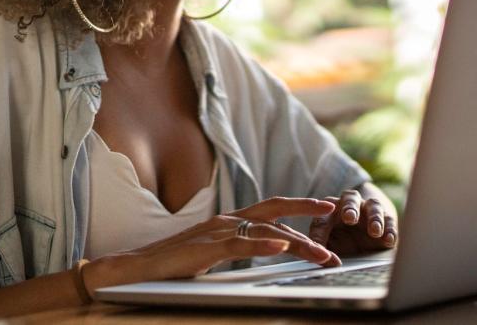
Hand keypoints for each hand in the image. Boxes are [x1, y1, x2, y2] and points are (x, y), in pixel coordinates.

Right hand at [83, 197, 339, 289]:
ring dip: (298, 242)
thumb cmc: (173, 263)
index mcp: (230, 220)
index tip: (328, 208)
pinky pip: (239, 245)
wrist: (137, 267)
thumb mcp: (215, 253)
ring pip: (266, 231)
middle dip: (310, 213)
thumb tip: (271, 249)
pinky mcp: (205, 249)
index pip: (273, 209)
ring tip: (322, 253)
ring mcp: (217, 233)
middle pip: (276, 210)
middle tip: (339, 217)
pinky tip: (282, 247)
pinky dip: (263, 245)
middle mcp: (227, 220)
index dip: (302, 208)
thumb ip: (241, 247)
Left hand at [308, 186, 397, 255]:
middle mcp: (350, 204)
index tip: (330, 230)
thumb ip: (322, 247)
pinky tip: (389, 240)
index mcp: (330, 208)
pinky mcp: (386, 219)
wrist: (361, 235)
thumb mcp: (327, 242)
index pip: (324, 213)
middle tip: (350, 218)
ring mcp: (369, 210)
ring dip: (374, 218)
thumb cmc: (338, 237)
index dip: (324, 225)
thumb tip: (323, 259)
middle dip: (350, 209)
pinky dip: (390, 230)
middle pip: (350, 200)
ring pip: (373, 207)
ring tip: (375, 231)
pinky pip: (389, 221)